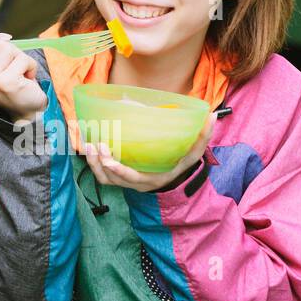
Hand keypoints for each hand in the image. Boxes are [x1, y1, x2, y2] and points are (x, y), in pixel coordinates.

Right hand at [0, 26, 47, 122]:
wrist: (28, 110)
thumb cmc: (11, 83)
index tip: (4, 45)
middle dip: (9, 50)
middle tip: (14, 66)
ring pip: (7, 49)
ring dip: (20, 58)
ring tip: (20, 73)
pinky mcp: (5, 83)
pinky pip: (22, 58)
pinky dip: (30, 65)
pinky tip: (27, 78)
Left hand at [80, 113, 214, 192]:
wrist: (172, 177)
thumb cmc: (180, 163)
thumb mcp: (193, 153)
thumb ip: (202, 138)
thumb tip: (212, 116)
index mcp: (151, 179)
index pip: (131, 178)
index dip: (117, 170)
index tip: (107, 157)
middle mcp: (135, 184)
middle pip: (110, 179)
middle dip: (99, 163)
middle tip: (94, 143)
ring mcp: (125, 182)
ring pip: (103, 178)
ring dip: (92, 162)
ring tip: (88, 142)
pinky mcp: (118, 177)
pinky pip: (101, 174)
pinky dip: (92, 162)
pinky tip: (88, 145)